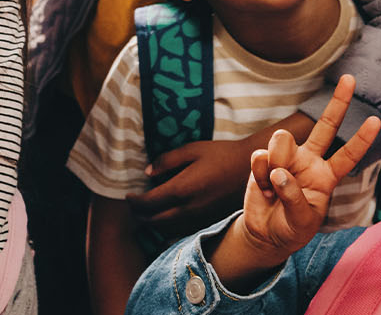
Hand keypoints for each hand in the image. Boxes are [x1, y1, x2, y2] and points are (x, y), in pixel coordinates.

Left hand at [126, 139, 254, 237]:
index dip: (134, 202)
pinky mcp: (208, 221)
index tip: (128, 196)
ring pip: (168, 229)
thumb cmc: (221, 154)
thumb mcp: (192, 149)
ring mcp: (199, 218)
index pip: (148, 203)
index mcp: (181, 188)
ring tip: (147, 214)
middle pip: (154, 220)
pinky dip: (170, 228)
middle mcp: (188, 208)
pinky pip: (183, 231)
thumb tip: (147, 173)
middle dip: (140, 215)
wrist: (252, 169)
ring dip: (153, 224)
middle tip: (134, 207)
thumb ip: (167, 161)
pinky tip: (168, 220)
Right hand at [240, 75, 379, 256]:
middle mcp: (309, 161)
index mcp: (326, 176)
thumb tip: (278, 170)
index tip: (377, 120)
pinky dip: (259, 176)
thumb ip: (294, 196)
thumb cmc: (291, 228)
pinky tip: (263, 189)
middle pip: (325, 126)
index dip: (361, 139)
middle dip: (338, 102)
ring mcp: (285, 158)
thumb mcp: (301, 221)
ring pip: (282, 142)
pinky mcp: (263, 161)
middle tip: (350, 79)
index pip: (348, 155)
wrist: (264, 233)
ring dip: (276, 163)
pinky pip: (260, 158)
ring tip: (273, 186)